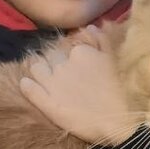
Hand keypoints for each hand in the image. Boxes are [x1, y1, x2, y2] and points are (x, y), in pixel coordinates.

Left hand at [19, 29, 138, 144]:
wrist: (121, 122)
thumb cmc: (123, 91)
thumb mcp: (115, 60)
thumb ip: (102, 41)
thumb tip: (90, 27)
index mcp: (80, 52)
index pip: (67, 48)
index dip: (71, 58)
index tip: (78, 69)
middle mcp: (63, 64)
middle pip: (50, 57)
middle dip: (55, 64)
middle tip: (64, 77)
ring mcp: (53, 83)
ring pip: (36, 68)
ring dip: (39, 71)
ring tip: (46, 81)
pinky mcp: (47, 103)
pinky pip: (28, 88)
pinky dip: (27, 85)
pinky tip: (27, 85)